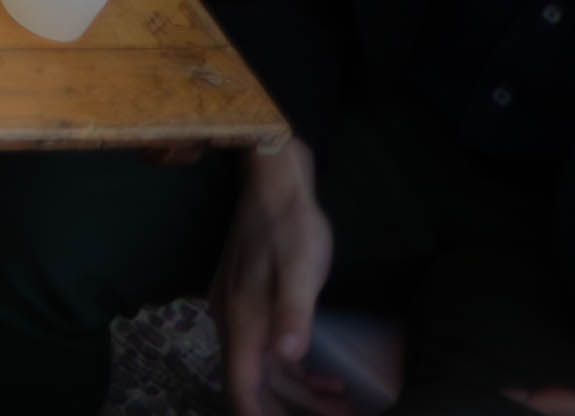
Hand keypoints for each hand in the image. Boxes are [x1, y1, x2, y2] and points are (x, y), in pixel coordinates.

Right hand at [216, 142, 333, 415]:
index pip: (241, 386)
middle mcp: (233, 318)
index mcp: (244, 319)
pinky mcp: (247, 296)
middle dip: (294, 406)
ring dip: (298, 386)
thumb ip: (295, 314)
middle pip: (256, 381)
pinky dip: (292, 363)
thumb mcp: (301, 270)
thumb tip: (289, 355)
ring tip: (340, 397)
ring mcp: (237, 306)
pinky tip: (321, 363)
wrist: (273, 182)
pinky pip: (265, 344)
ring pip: (263, 364)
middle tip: (342, 413)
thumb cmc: (290, 227)